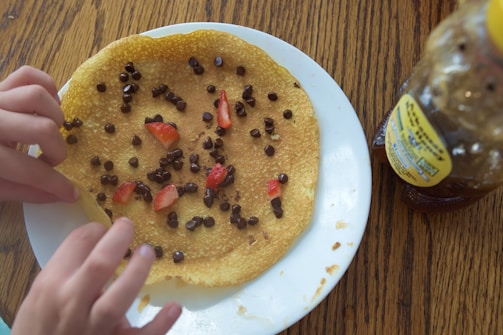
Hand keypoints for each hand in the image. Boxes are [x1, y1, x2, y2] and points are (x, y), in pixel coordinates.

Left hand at [0, 65, 77, 202]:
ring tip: (50, 130)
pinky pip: (28, 75)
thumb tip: (60, 195)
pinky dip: (46, 88)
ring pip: (38, 96)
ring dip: (54, 116)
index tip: (72, 193)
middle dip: (57, 150)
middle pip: (44, 128)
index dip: (56, 185)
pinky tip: (47, 107)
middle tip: (50, 160)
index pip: (31, 170)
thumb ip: (24, 191)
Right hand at [11, 217, 181, 334]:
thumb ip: (66, 270)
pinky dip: (160, 323)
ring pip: (117, 300)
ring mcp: (93, 329)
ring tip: (148, 251)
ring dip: (137, 273)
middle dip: (119, 239)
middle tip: (129, 226)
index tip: (105, 228)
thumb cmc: (40, 325)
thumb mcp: (40, 294)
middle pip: (99, 264)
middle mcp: (72, 305)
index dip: (96, 229)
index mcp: (52, 285)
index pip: (77, 244)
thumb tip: (97, 240)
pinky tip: (175, 307)